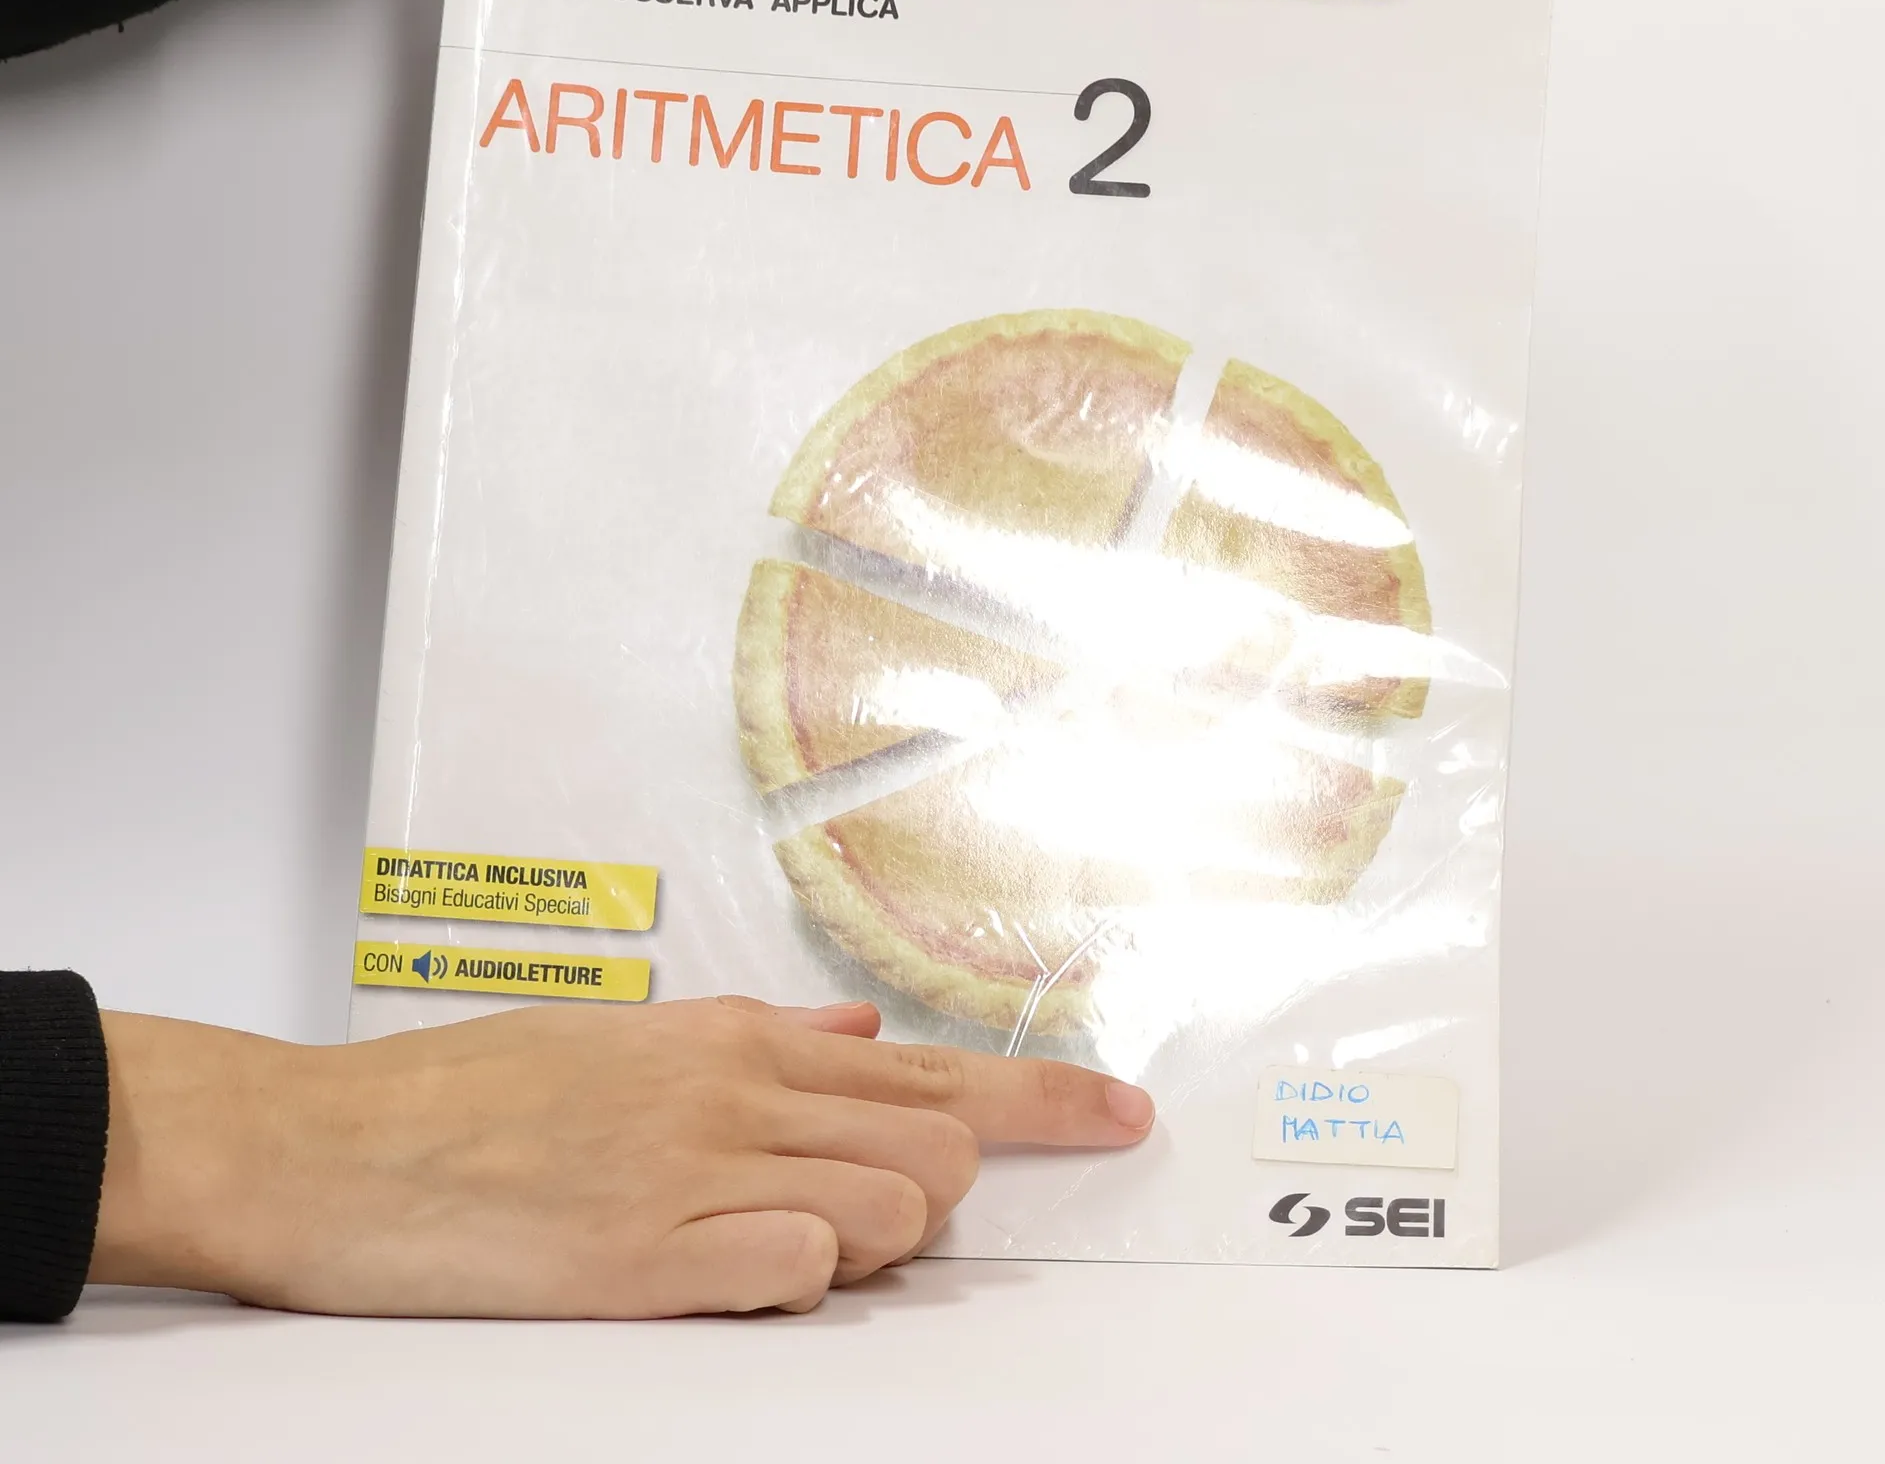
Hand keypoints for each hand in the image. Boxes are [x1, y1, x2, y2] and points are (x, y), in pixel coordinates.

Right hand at [89, 995, 1152, 1315]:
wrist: (333, 1152)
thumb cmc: (472, 1096)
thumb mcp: (625, 1039)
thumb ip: (757, 1036)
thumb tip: (859, 1031)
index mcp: (735, 1036)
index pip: (934, 1067)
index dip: (1049, 1098)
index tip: (1122, 1115)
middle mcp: (736, 1090)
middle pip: (941, 1141)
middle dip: (948, 1191)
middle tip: (871, 1213)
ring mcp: (696, 1171)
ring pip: (895, 1208)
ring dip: (875, 1242)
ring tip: (785, 1244)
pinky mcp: (648, 1258)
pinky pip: (802, 1272)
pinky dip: (804, 1281)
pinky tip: (743, 1270)